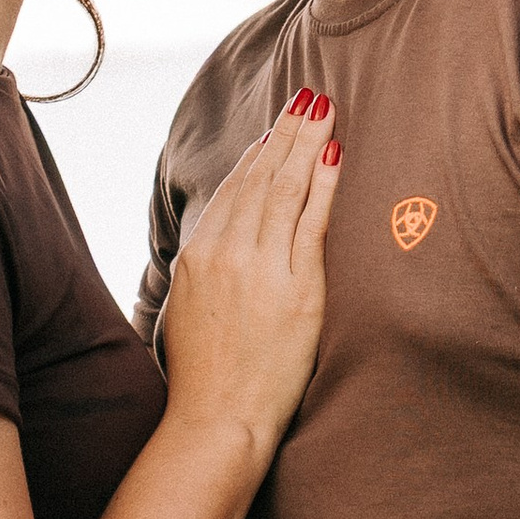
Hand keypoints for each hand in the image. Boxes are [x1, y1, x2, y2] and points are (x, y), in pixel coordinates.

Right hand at [160, 89, 339, 453]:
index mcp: (196, 256)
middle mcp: (225, 253)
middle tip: (308, 97)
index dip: (258, 156)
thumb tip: (211, 257)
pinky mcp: (296, 290)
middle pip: (261, 178)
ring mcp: (260, 268)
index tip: (276, 131)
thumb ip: (200, 274)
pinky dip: (324, 184)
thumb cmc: (202, 380)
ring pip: (286, 190)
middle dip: (287, 133)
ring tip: (324, 109)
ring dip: (307, 143)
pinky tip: (335, 155)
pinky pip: (312, 223)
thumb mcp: (184, 314)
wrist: (217, 421)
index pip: (233, 191)